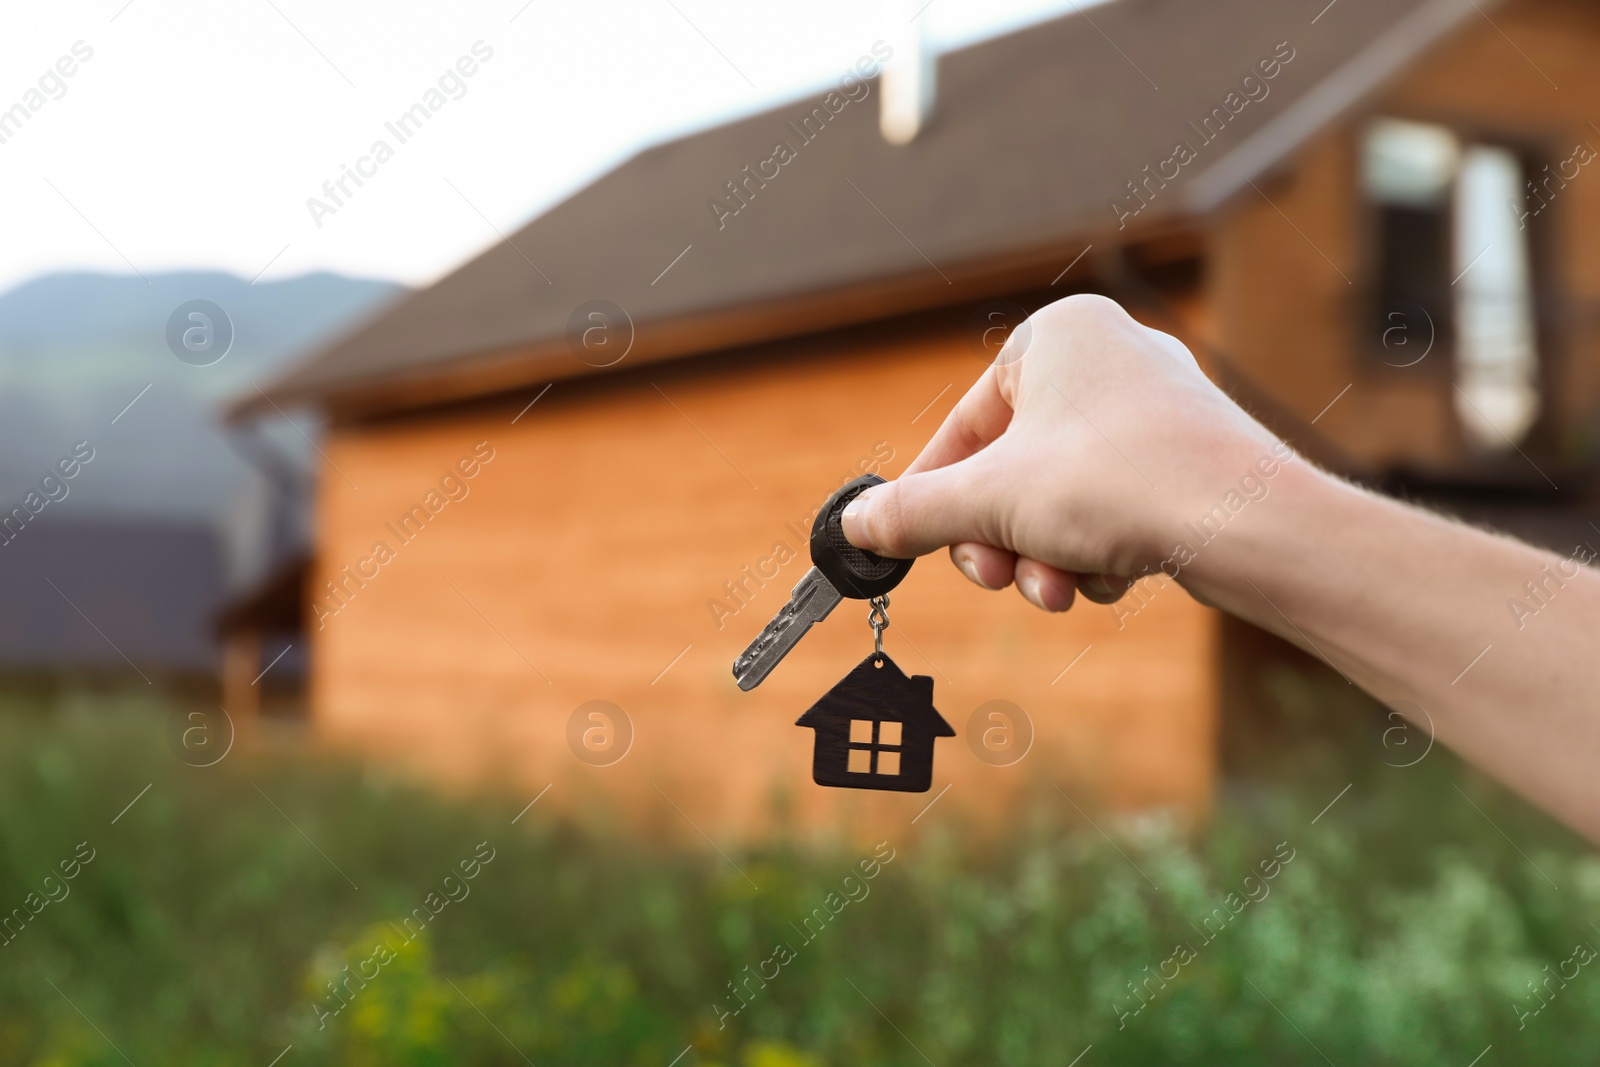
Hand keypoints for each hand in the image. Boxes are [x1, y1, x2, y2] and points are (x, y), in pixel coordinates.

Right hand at [840, 294, 1284, 612]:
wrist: (1250, 524)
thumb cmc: (1120, 483)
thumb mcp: (989, 502)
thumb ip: (912, 512)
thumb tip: (855, 524)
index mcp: (1056, 336)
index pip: (965, 426)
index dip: (934, 495)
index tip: (911, 544)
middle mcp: (1108, 357)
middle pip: (1011, 468)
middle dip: (999, 538)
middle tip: (997, 579)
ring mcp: (1154, 408)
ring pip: (1060, 497)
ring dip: (1045, 555)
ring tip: (1060, 588)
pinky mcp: (1187, 458)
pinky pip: (1111, 508)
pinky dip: (1098, 551)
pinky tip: (1111, 579)